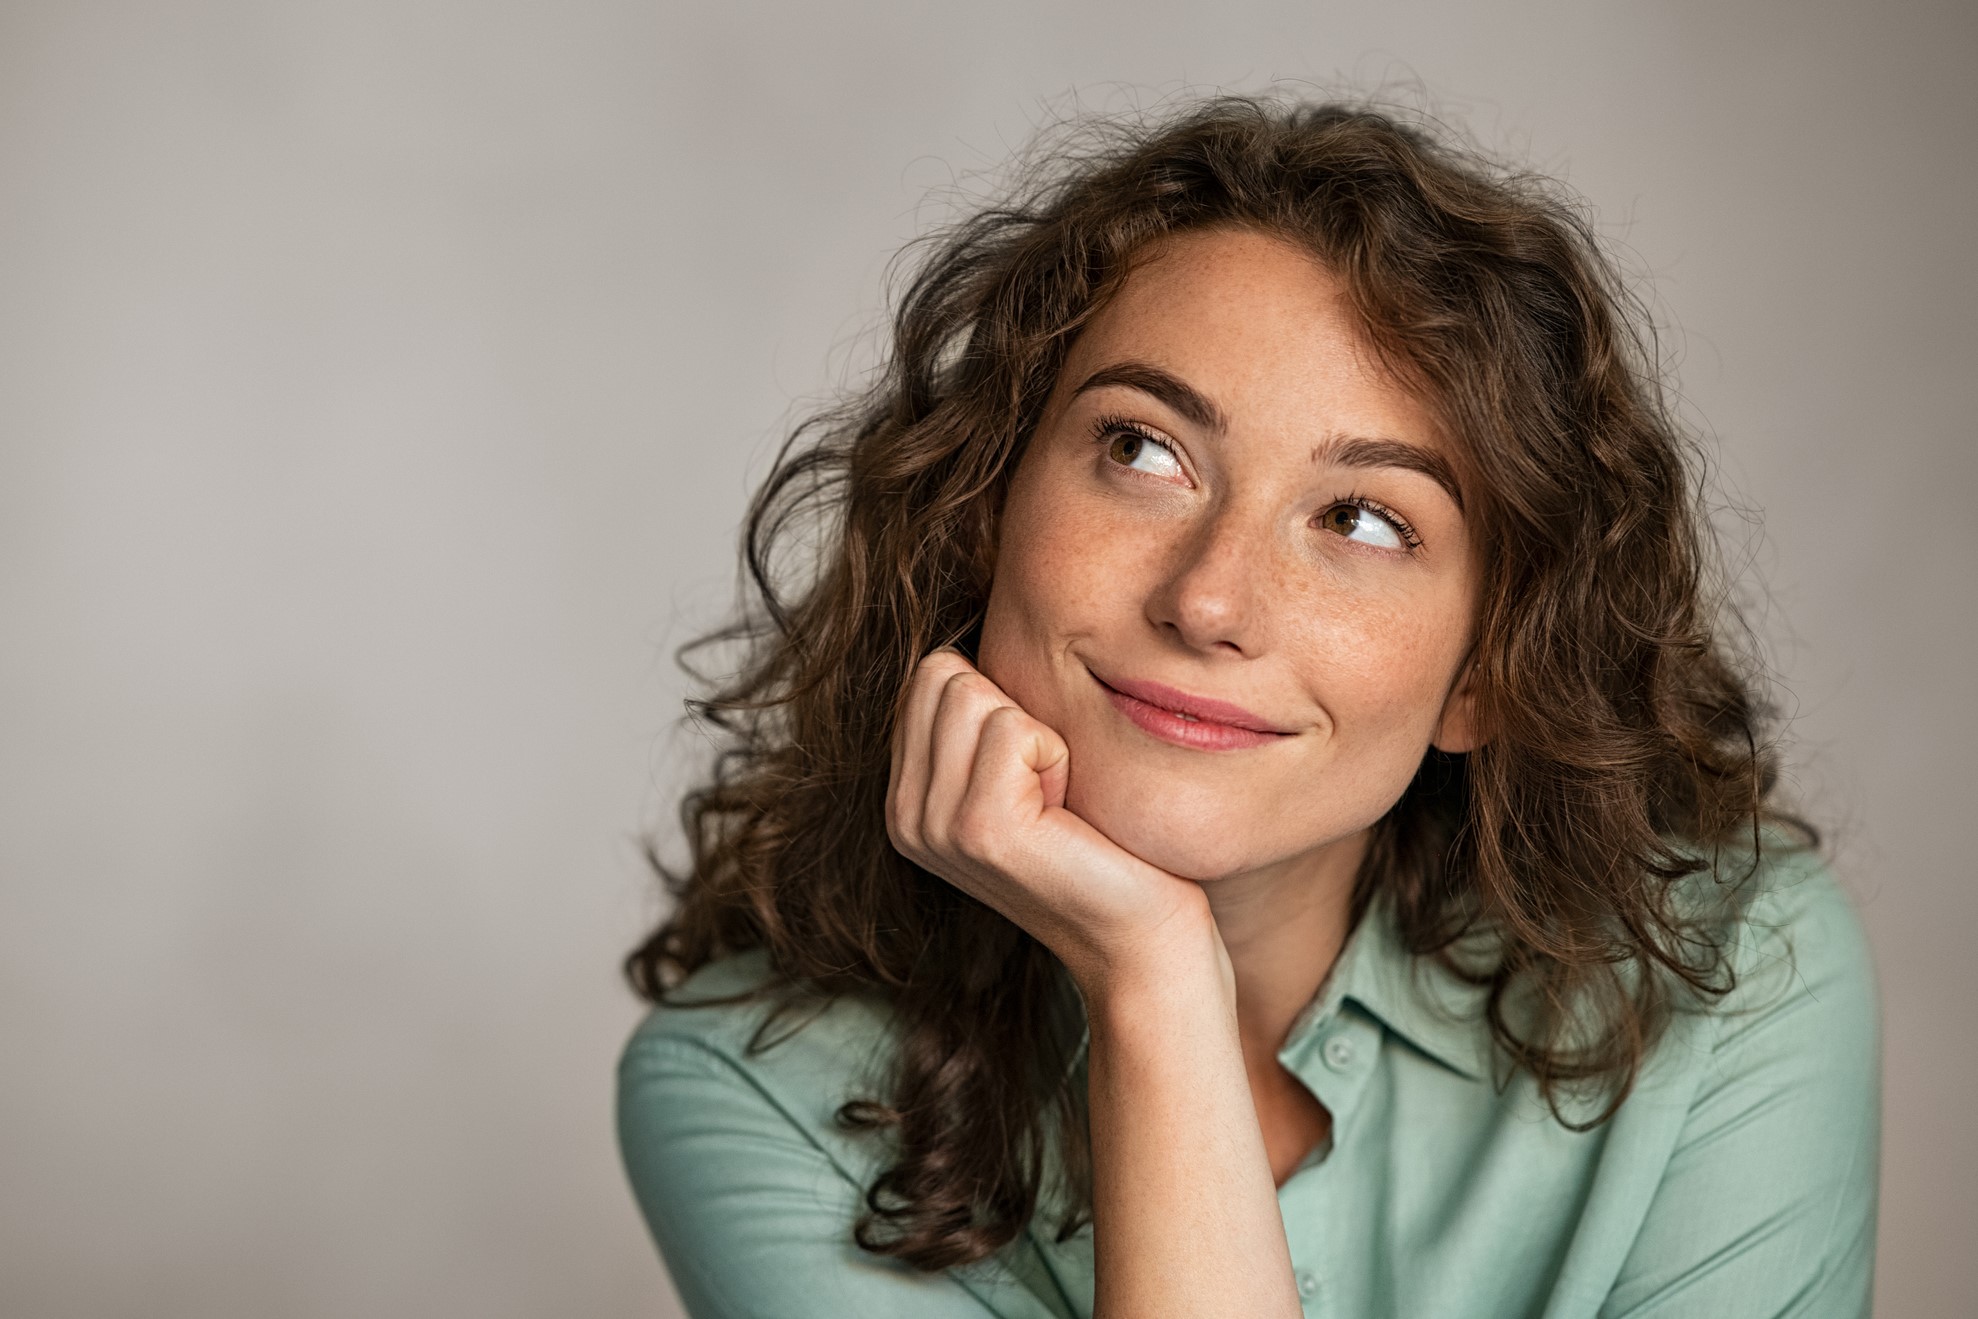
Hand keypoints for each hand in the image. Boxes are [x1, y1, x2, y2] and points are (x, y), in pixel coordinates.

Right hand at [885, 649, 1218, 993]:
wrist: (1142, 937)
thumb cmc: (1101, 844)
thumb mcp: (1023, 775)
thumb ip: (981, 721)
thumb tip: (977, 632)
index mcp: (907, 798)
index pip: (929, 675)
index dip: (1001, 703)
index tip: (1034, 773)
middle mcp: (905, 815)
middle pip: (944, 674)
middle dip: (1016, 712)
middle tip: (1050, 787)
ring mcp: (935, 827)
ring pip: (975, 693)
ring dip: (1039, 735)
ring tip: (1058, 802)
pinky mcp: (981, 831)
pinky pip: (1014, 729)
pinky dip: (1058, 756)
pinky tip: (1068, 814)